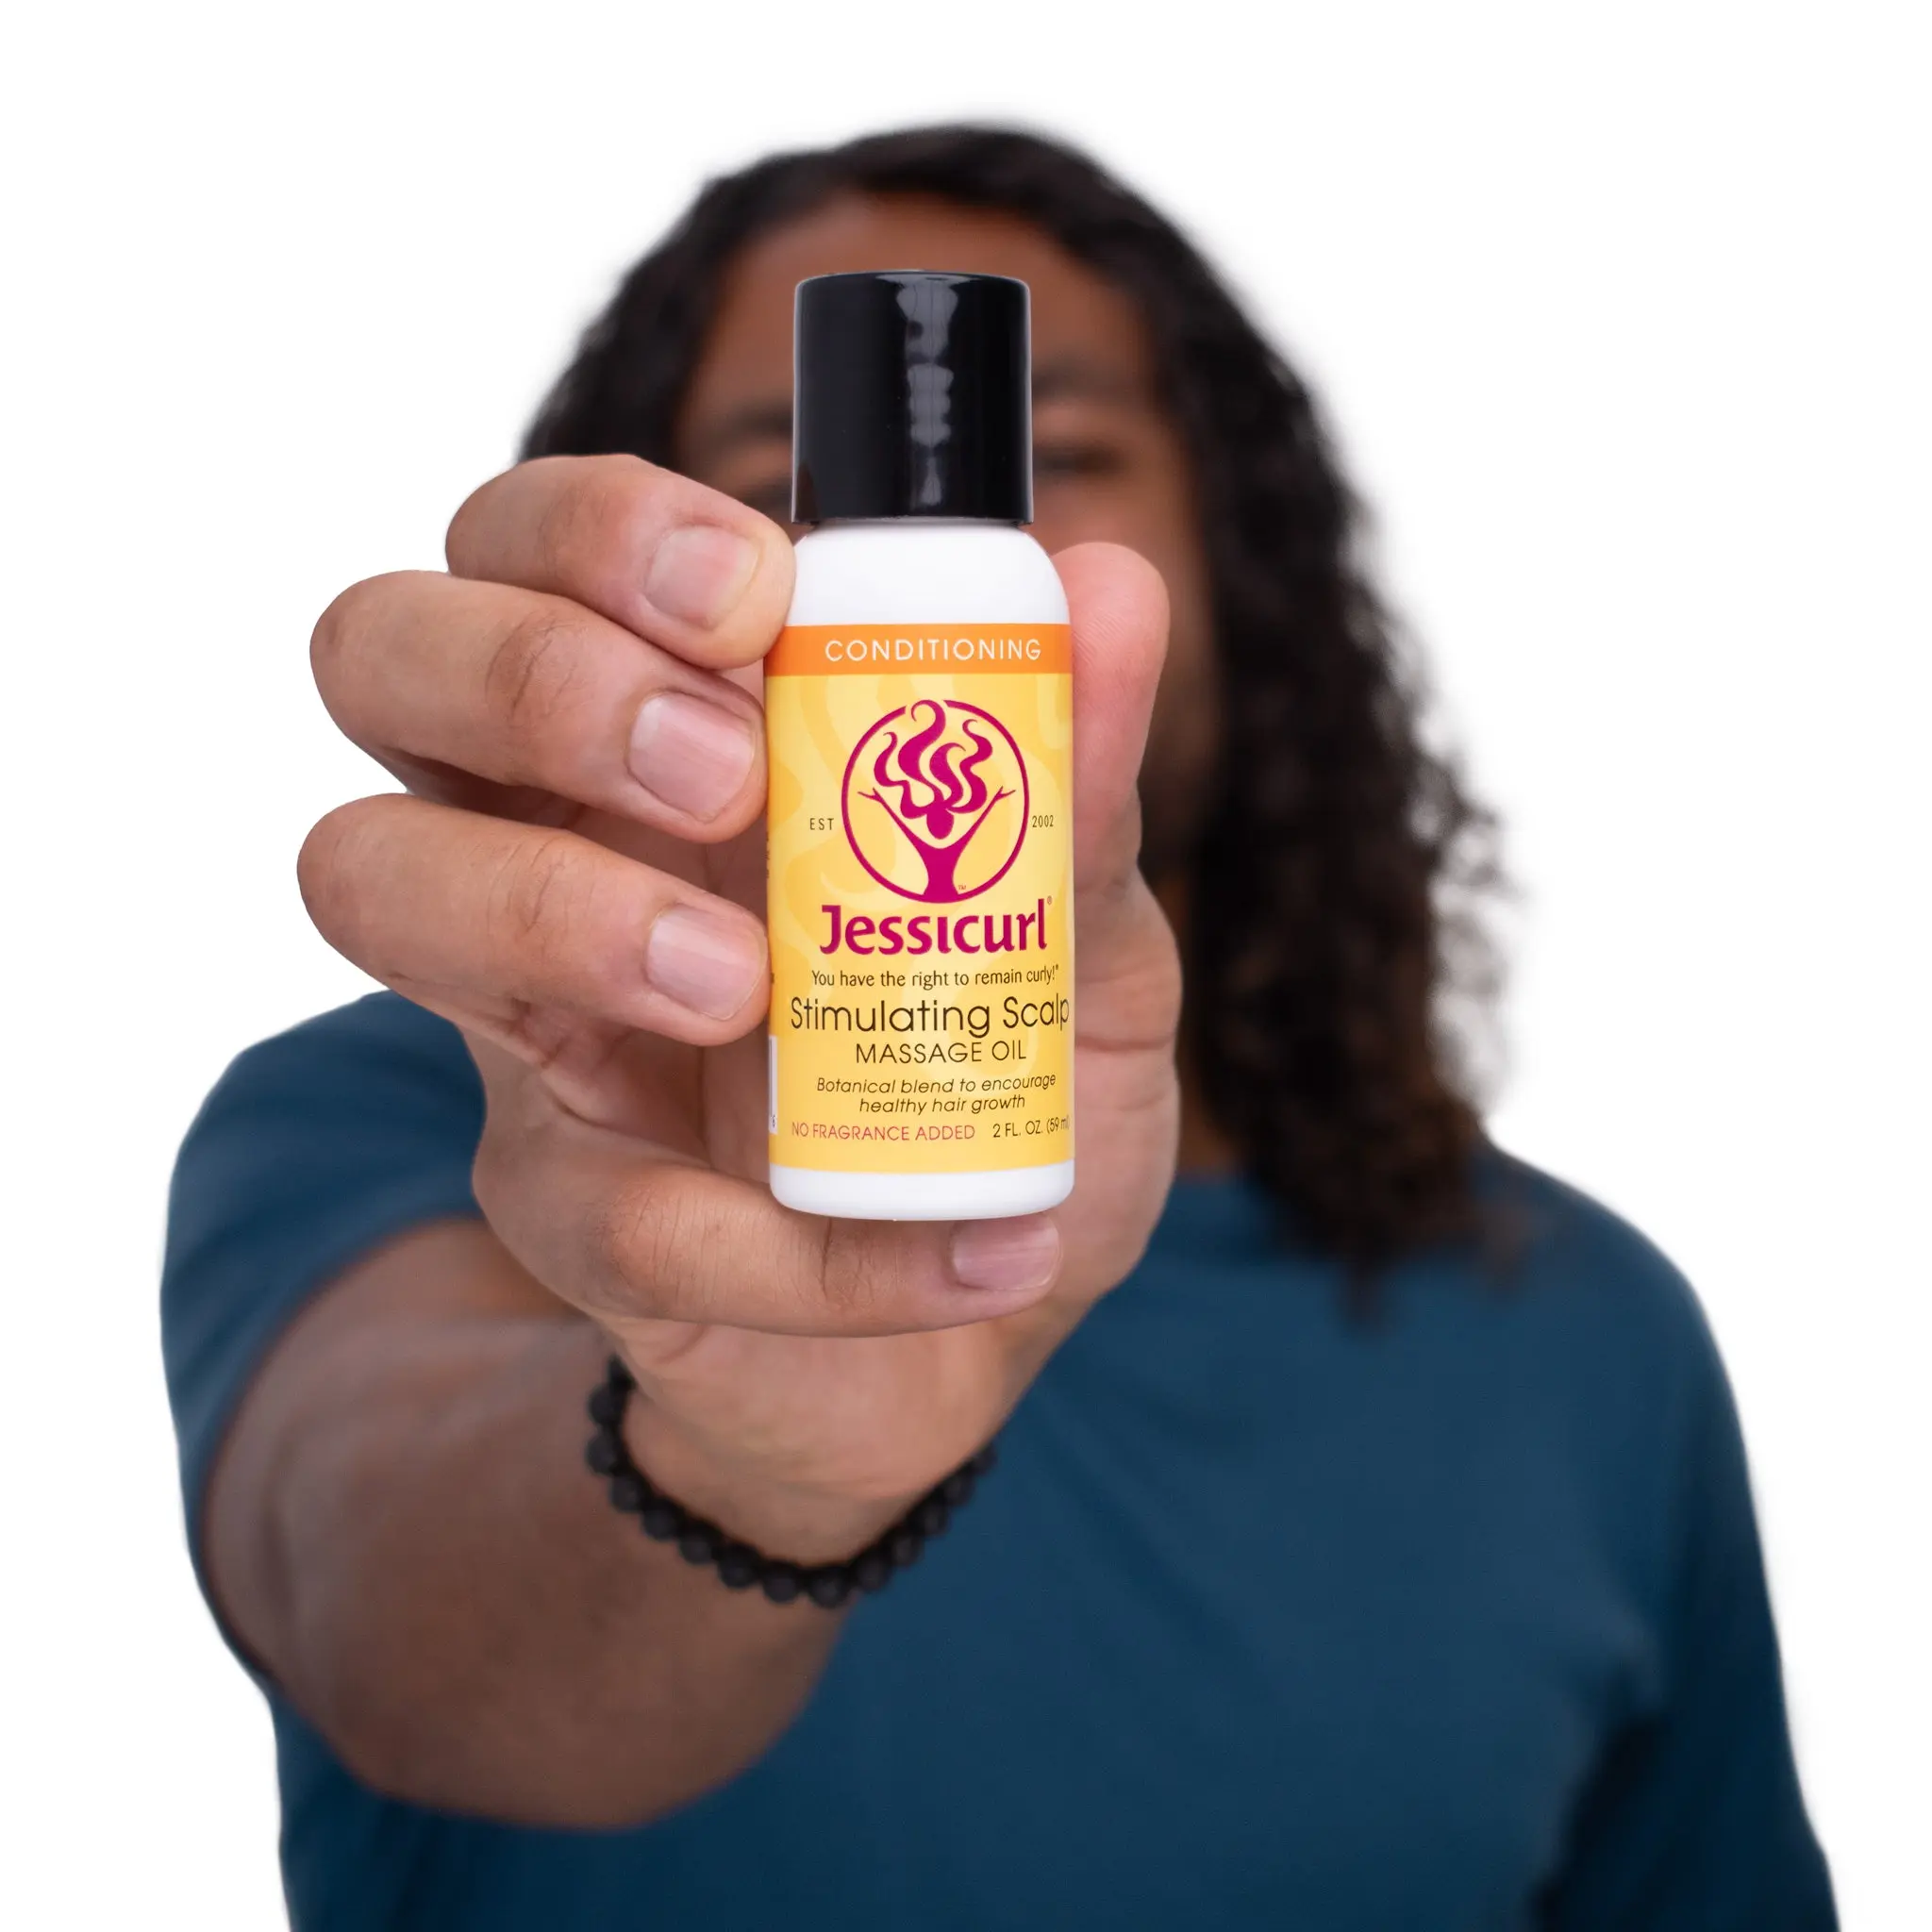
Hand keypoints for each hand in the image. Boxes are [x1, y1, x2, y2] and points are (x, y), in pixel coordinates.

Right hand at [301, 455, 1179, 1560]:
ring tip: (745, 985)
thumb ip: (1076, 778)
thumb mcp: (1081, 926)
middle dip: (531, 673)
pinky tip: (979, 1250)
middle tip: (720, 772)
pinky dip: (809, 1241)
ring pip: (371, 878)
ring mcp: (531, 1017)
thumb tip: (1115, 582)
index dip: (592, 530)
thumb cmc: (1003, 1065)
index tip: (754, 596)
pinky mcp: (563, 1204)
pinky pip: (605, 1205)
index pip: (528, 547)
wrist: (986, 1296)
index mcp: (674, 725)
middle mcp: (557, 835)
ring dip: (559, 907)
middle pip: (383, 658)